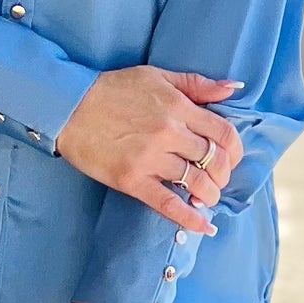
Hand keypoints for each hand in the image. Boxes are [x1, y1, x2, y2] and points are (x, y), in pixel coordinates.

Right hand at [54, 67, 244, 236]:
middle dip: (223, 174)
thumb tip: (232, 88)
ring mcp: (151, 158)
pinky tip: (203, 226)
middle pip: (215, 161)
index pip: (224, 133)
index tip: (231, 157)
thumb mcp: (157, 76)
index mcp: (178, 107)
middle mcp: (169, 133)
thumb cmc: (113, 89)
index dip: (235, 150)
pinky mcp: (132, 179)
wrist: (69, 106)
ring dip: (210, 195)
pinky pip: (168, 204)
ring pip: (197, 184)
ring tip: (206, 197)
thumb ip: (196, 84)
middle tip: (218, 179)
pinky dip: (189, 219)